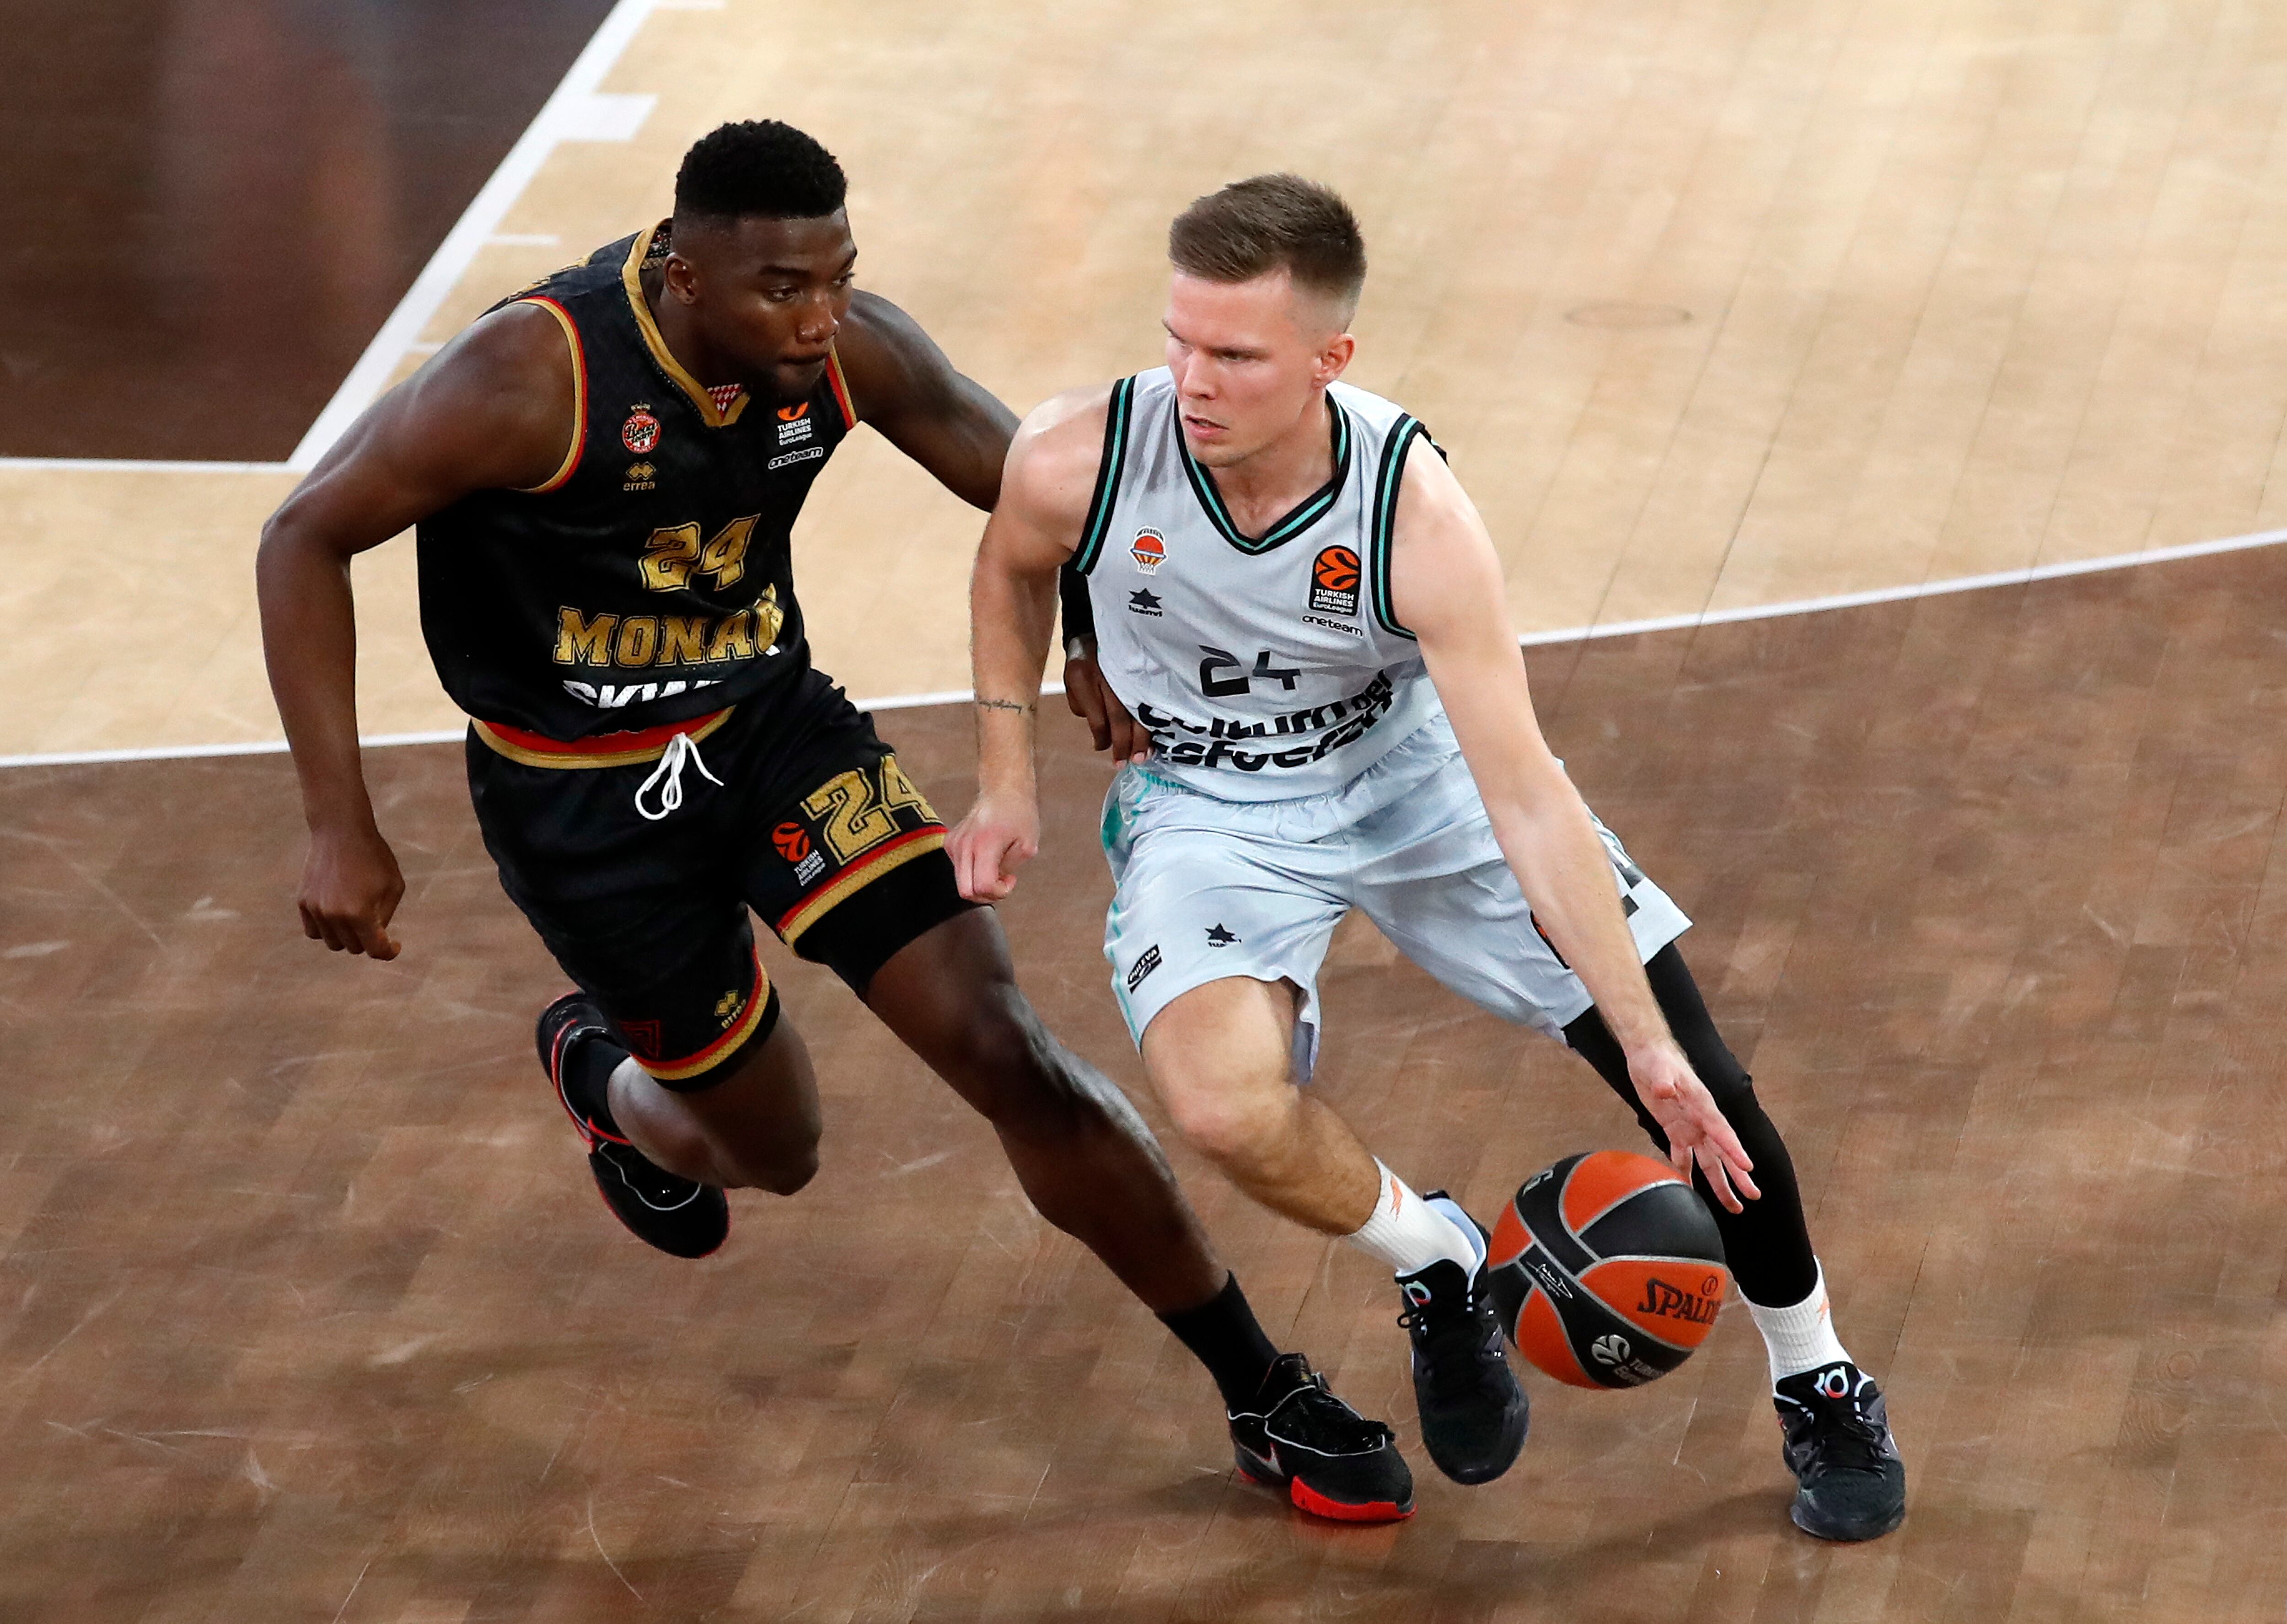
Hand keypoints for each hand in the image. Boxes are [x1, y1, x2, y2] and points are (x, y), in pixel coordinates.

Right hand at [298, 822, 404, 958]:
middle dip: (368, 940)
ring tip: (357, 918)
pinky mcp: (303, 902)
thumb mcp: (393, 886)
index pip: (375, 950)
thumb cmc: (374, 857)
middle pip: (354, 947)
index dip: (389, 952)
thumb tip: (377, 936)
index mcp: (360, 914)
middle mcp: (334, 916)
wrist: (340, 831)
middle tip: (376, 923)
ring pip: (333, 942)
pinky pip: (314, 932)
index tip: (394, 945)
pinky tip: (338, 917)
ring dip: (347, 937)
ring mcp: (316, 910)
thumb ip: (386, 916)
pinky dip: (327, 930)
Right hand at [948, 789, 1039, 902]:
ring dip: (979, 882)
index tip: (1009, 880)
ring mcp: (954, 843)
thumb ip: (1010, 868)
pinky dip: (972, 871)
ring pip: (961, 882)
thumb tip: (997, 880)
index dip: (998, 892)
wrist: (1003, 790)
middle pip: (966, 891)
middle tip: (1001, 881)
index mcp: (984, 844)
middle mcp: (964, 845)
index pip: (981, 887)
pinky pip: (958, 869)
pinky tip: (985, 858)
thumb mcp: (1027, 845)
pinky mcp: (950, 842)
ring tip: (996, 866)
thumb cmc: (1019, 814)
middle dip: (986, 894)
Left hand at [1062, 642, 1149, 764]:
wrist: (1098, 631)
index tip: (1103, 749)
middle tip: (1126, 763)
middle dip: (1124, 743)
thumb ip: (1083, 708)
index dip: (1102, 737)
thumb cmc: (1084, 663)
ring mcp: (1128, 672)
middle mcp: (1107, 675)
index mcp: (1084, 678)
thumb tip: (1102, 737)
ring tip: (1142, 757)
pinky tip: (1155, 737)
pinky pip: (1150, 700)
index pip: (1097, 716)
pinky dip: (1152, 721)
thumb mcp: (1073, 683)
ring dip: (1140, 738)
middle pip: (1119, 716)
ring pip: (1138, 710)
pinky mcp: (1142, 671)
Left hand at [1627, 1041, 1758, 1211]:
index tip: (1748, 1167)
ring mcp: (1690, 1127)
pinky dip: (1687, 1172)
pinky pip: (1683, 1156)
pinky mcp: (1674, 1130)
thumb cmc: (1657, 1059)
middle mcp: (1701, 1120)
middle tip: (1754, 1196)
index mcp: (1703, 1106)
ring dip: (1719, 1182)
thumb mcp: (1659, 1069)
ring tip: (1734, 1206)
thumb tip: (1664, 1089)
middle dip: (1738, 1175)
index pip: (1721, 1131)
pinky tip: (1691, 1191)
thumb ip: (1663, 1081)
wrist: (1648, 1055)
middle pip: (1723, 1152)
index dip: (1734, 1149)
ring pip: (1708, 1161)